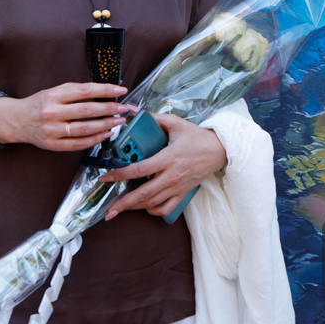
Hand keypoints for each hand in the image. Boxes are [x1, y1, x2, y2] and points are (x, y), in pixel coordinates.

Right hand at [0, 82, 132, 150]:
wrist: (15, 120)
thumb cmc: (39, 103)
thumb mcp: (55, 91)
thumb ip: (79, 90)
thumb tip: (109, 87)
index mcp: (53, 95)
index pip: (85, 91)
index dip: (105, 90)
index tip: (121, 90)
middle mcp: (52, 112)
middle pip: (87, 110)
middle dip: (111, 109)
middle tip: (126, 108)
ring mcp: (52, 130)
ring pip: (85, 128)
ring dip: (106, 125)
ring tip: (120, 121)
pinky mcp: (52, 145)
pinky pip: (78, 144)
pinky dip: (95, 140)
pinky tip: (107, 134)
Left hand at [100, 113, 227, 220]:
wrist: (218, 150)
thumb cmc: (197, 137)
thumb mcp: (176, 123)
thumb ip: (155, 119)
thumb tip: (135, 112)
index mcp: (168, 158)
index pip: (139, 169)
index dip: (120, 175)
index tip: (105, 178)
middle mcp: (172, 176)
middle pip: (144, 193)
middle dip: (124, 203)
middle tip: (109, 209)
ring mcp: (177, 187)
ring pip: (152, 203)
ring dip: (134, 207)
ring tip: (120, 209)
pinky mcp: (183, 193)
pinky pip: (167, 208)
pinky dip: (154, 211)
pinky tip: (145, 208)